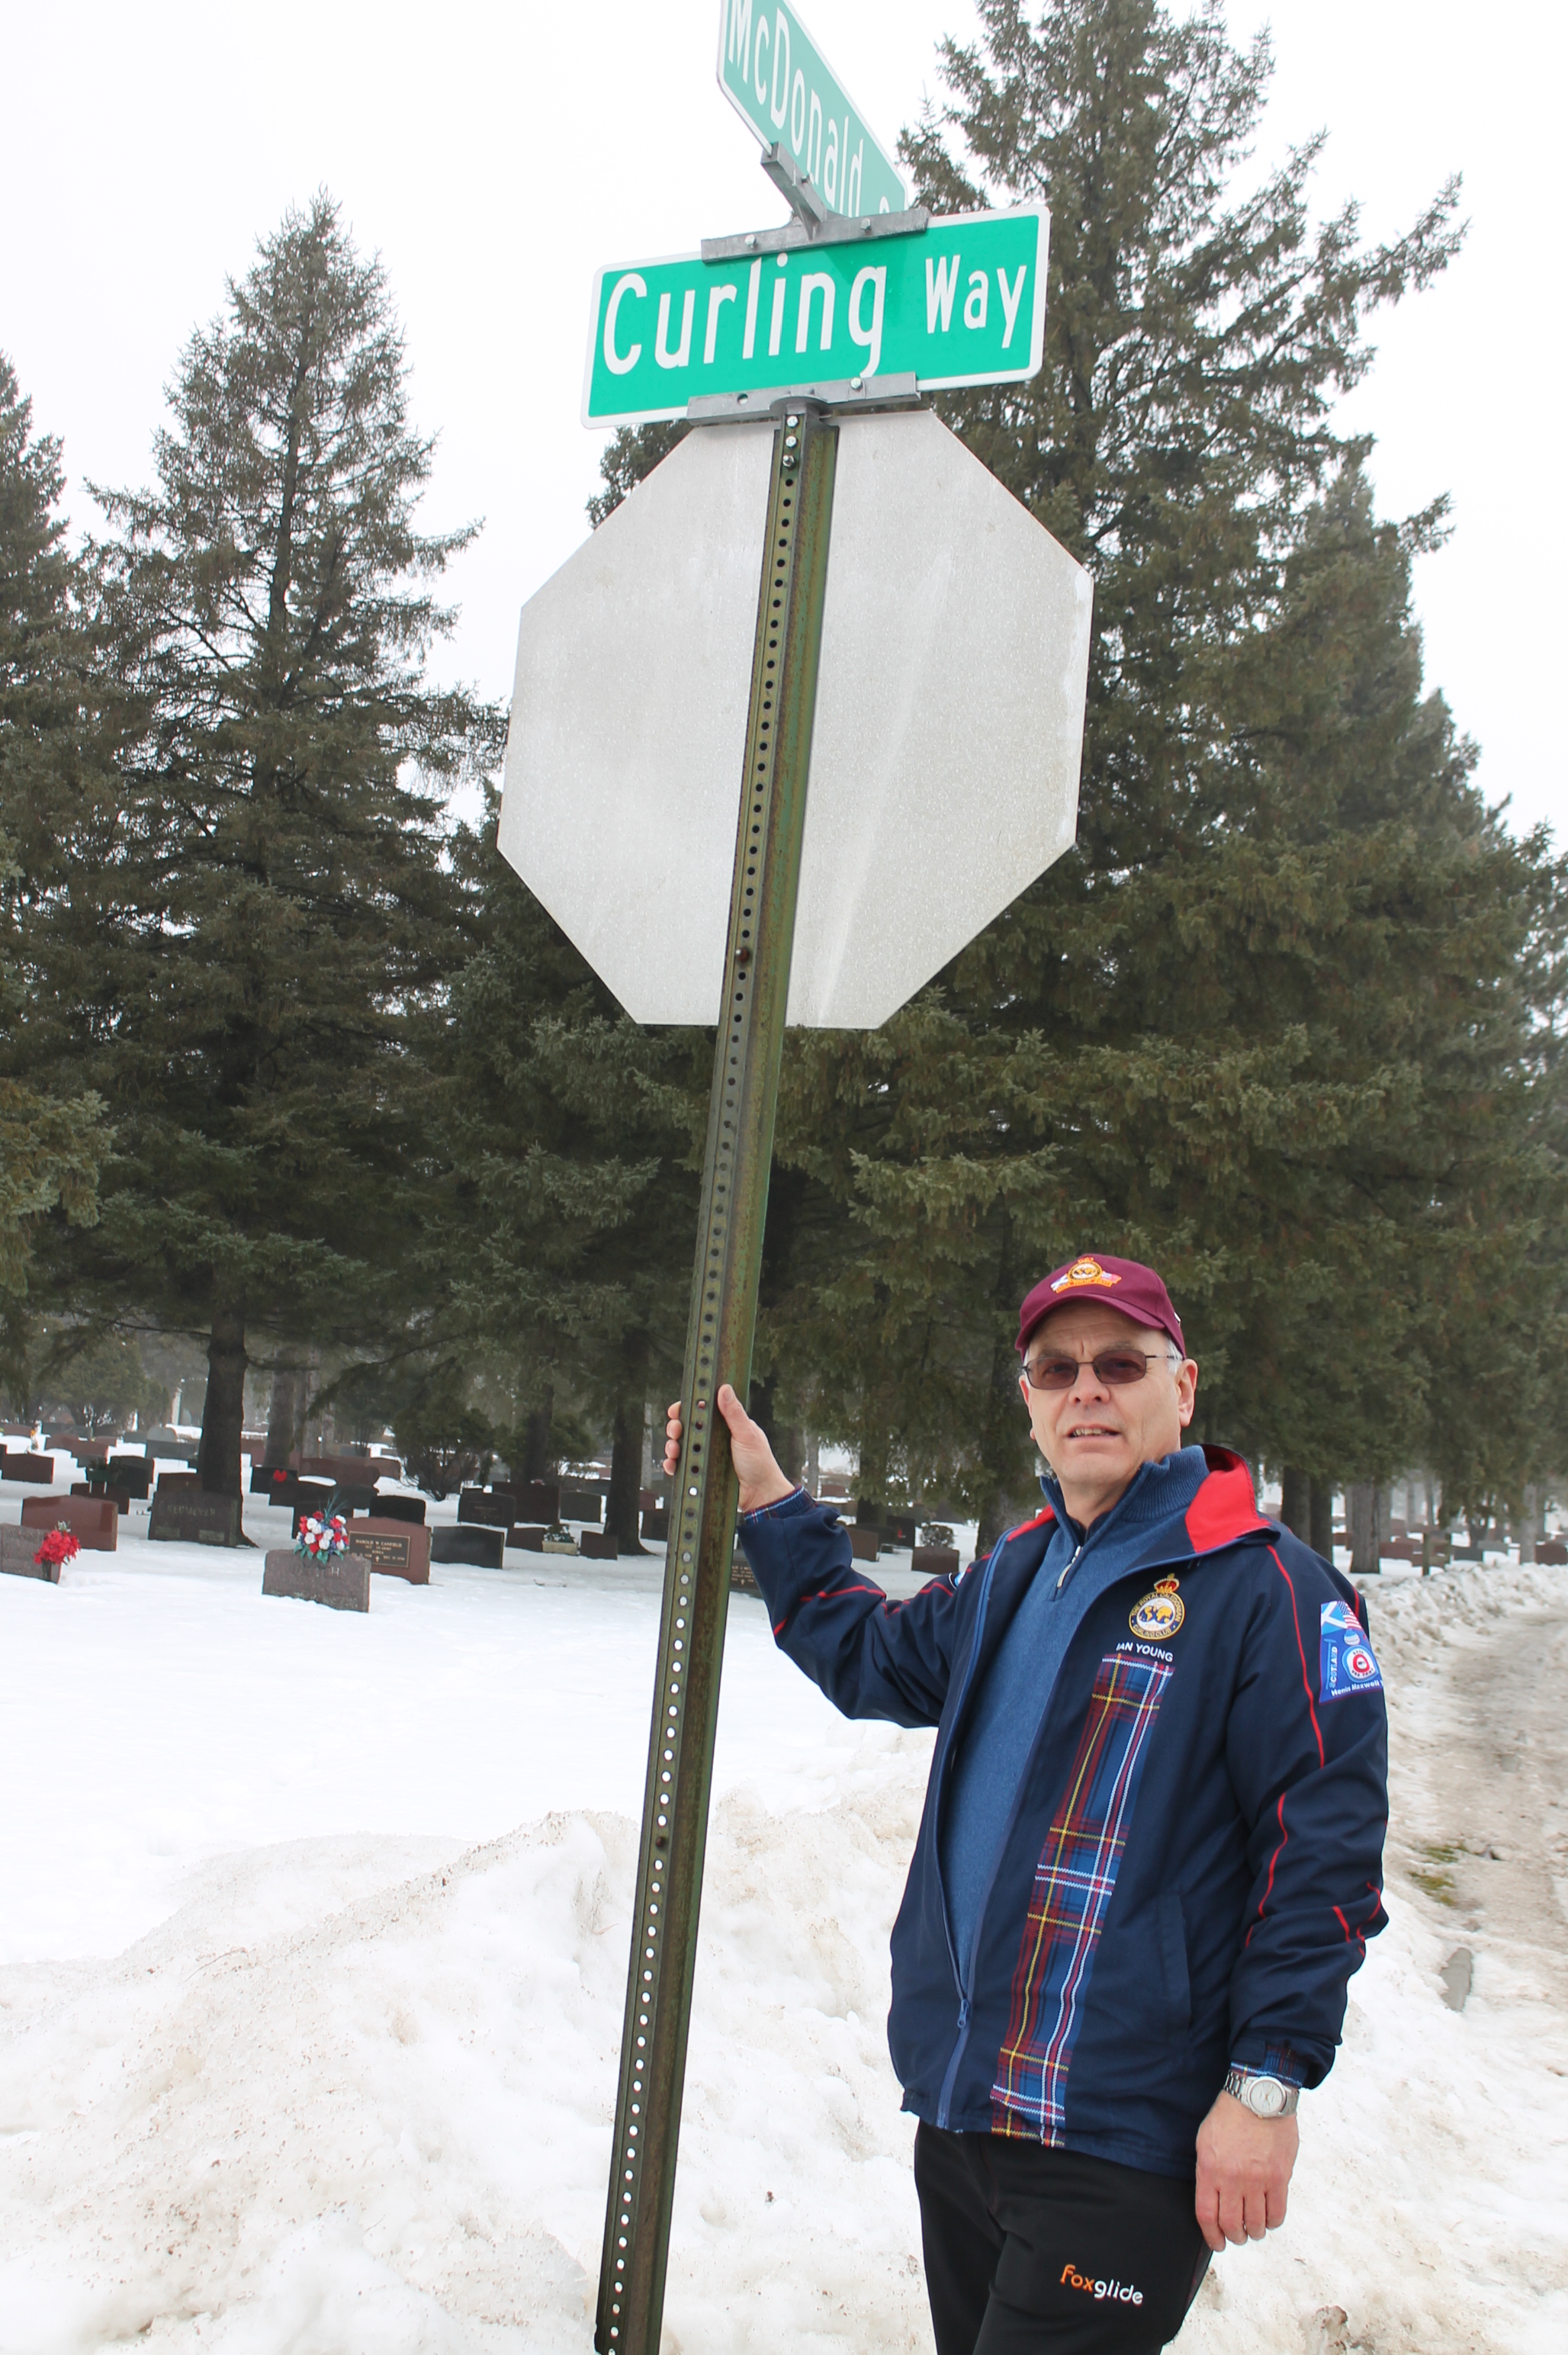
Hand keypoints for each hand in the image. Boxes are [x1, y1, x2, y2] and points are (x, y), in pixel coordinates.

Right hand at [662, 1384, 796, 1515]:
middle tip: (675, 1430)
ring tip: (674, 1449)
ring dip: (673, 1446)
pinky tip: (672, 1465)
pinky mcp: (702, 1472)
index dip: (687, 1409)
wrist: (761, 1496)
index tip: (676, 1409)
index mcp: (725, 1425)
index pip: (702, 1411)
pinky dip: (674, 1465)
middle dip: (676, 1427)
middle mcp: (714, 1439)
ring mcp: (707, 1456)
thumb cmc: (760, 1464)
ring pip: (682, 1447)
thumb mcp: (747, 1434)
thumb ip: (734, 1413)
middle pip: (687, 1428)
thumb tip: (725, 1389)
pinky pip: (683, 1467)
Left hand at [1193, 2091, 1298, 2251]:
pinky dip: (1273, 2222)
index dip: (1212, 2236)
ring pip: (1256, 2225)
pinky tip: (1269, 2217)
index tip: (1217, 2243)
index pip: (1207, 2216)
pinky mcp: (1280, 2178)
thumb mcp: (1206, 2142)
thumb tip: (1213, 2202)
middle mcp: (1233, 2178)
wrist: (1258, 2096)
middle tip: (1237, 2235)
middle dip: (1234, 2237)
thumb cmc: (1230, 2117)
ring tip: (1254, 2227)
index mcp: (1210, 2169)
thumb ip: (1208, 2174)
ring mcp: (1258, 2180)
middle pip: (1232, 2225)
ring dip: (1255, 2232)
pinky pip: (1277, 2214)